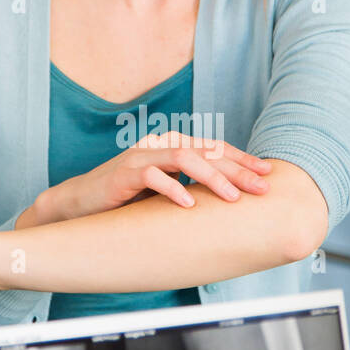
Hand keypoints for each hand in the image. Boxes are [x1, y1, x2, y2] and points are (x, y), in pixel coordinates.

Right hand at [31, 133, 272, 223]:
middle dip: (238, 169)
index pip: (215, 147)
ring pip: (184, 157)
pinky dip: (173, 189)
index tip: (268, 174)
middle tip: (261, 188)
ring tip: (232, 198)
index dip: (242, 159)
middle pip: (206, 151)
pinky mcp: (123, 173)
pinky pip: (152, 175)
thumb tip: (233, 203)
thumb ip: (192, 189)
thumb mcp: (167, 192)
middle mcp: (160, 144)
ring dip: (212, 177)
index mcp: (173, 145)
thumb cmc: (128, 201)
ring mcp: (141, 156)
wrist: (81, 204)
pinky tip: (189, 204)